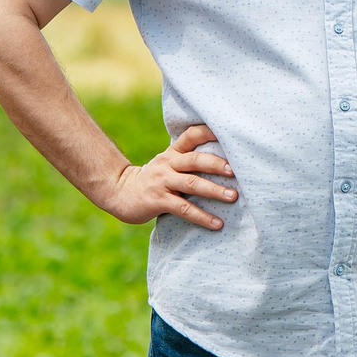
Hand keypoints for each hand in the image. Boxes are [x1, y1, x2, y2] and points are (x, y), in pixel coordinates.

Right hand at [103, 125, 236, 228]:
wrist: (119, 192)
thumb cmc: (153, 179)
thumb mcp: (167, 163)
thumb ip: (188, 161)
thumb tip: (225, 163)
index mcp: (172, 153)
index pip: (191, 136)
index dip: (208, 132)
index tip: (228, 134)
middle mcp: (168, 164)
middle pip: (195, 160)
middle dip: (217, 165)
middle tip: (236, 171)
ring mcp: (163, 182)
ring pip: (192, 184)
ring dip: (214, 190)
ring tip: (233, 196)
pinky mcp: (159, 201)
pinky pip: (184, 208)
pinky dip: (202, 216)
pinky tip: (217, 223)